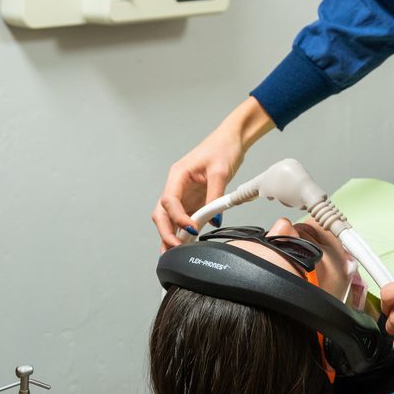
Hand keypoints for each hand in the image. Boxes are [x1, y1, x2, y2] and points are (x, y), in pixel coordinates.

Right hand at [153, 123, 245, 250]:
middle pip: (162, 213)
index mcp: (178, 175)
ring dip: (170, 235)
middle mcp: (176, 186)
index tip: (191, 229)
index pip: (169, 201)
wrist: (232, 140)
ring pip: (168, 218)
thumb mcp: (220, 172)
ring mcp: (183, 194)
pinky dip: (181, 232)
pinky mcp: (193, 200)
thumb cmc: (223, 148)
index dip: (177, 217)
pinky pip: (183, 219)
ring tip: (173, 254)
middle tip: (175, 248)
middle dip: (166, 231)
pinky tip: (183, 246)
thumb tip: (213, 220)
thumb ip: (215, 196)